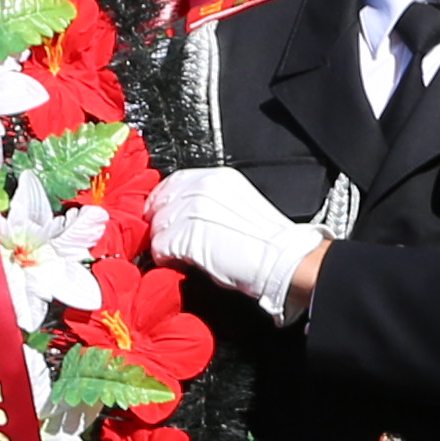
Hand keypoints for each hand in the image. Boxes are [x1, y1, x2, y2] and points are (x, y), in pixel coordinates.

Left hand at [147, 167, 322, 315]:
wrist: (282, 260)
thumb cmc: (268, 242)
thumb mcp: (237, 205)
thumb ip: (208, 203)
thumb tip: (183, 217)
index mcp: (218, 177)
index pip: (174, 181)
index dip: (164, 201)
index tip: (161, 217)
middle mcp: (203, 186)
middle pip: (161, 201)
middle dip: (160, 223)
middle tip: (167, 241)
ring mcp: (193, 209)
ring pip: (157, 225)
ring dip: (164, 242)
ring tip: (180, 255)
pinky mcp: (187, 234)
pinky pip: (160, 247)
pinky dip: (166, 258)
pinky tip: (182, 263)